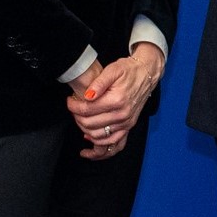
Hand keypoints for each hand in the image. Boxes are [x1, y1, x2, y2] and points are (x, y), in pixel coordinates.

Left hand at [67, 44, 161, 158]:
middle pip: (90, 124)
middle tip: (74, 109)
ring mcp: (126, 123)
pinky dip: (100, 146)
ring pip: (99, 137)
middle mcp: (123, 114)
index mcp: (117, 100)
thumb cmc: (129, 71)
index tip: (70, 101)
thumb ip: (98, 83)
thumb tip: (87, 96)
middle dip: (76, 117)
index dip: (73, 106)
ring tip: (79, 121)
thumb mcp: (113, 70)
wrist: (146, 74)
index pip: (86, 110)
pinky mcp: (128, 127)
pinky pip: (114, 144)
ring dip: (84, 131)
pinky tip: (90, 142)